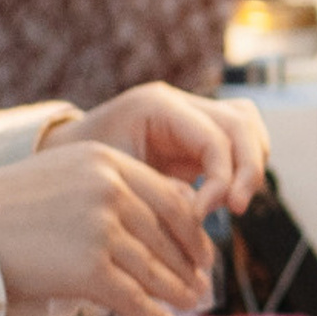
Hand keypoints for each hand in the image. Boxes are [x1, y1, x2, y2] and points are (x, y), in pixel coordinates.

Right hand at [0, 144, 214, 315]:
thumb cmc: (7, 210)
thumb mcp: (65, 175)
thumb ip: (111, 188)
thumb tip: (158, 224)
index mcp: (108, 162)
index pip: (170, 199)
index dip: (192, 230)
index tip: (202, 251)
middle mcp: (110, 190)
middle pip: (167, 234)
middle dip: (189, 264)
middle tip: (201, 283)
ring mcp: (99, 228)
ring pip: (154, 267)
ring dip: (177, 291)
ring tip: (189, 303)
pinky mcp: (87, 268)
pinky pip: (133, 296)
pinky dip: (152, 313)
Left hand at [53, 83, 268, 214]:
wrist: (64, 158)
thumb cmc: (82, 171)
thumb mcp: (116, 179)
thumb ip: (159, 191)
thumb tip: (199, 213)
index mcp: (158, 104)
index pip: (213, 135)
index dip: (221, 176)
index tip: (204, 214)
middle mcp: (182, 102)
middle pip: (242, 122)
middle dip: (247, 168)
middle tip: (235, 208)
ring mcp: (194, 114)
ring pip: (249, 126)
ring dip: (251, 164)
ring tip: (234, 203)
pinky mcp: (199, 133)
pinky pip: (240, 141)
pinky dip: (242, 167)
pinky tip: (225, 197)